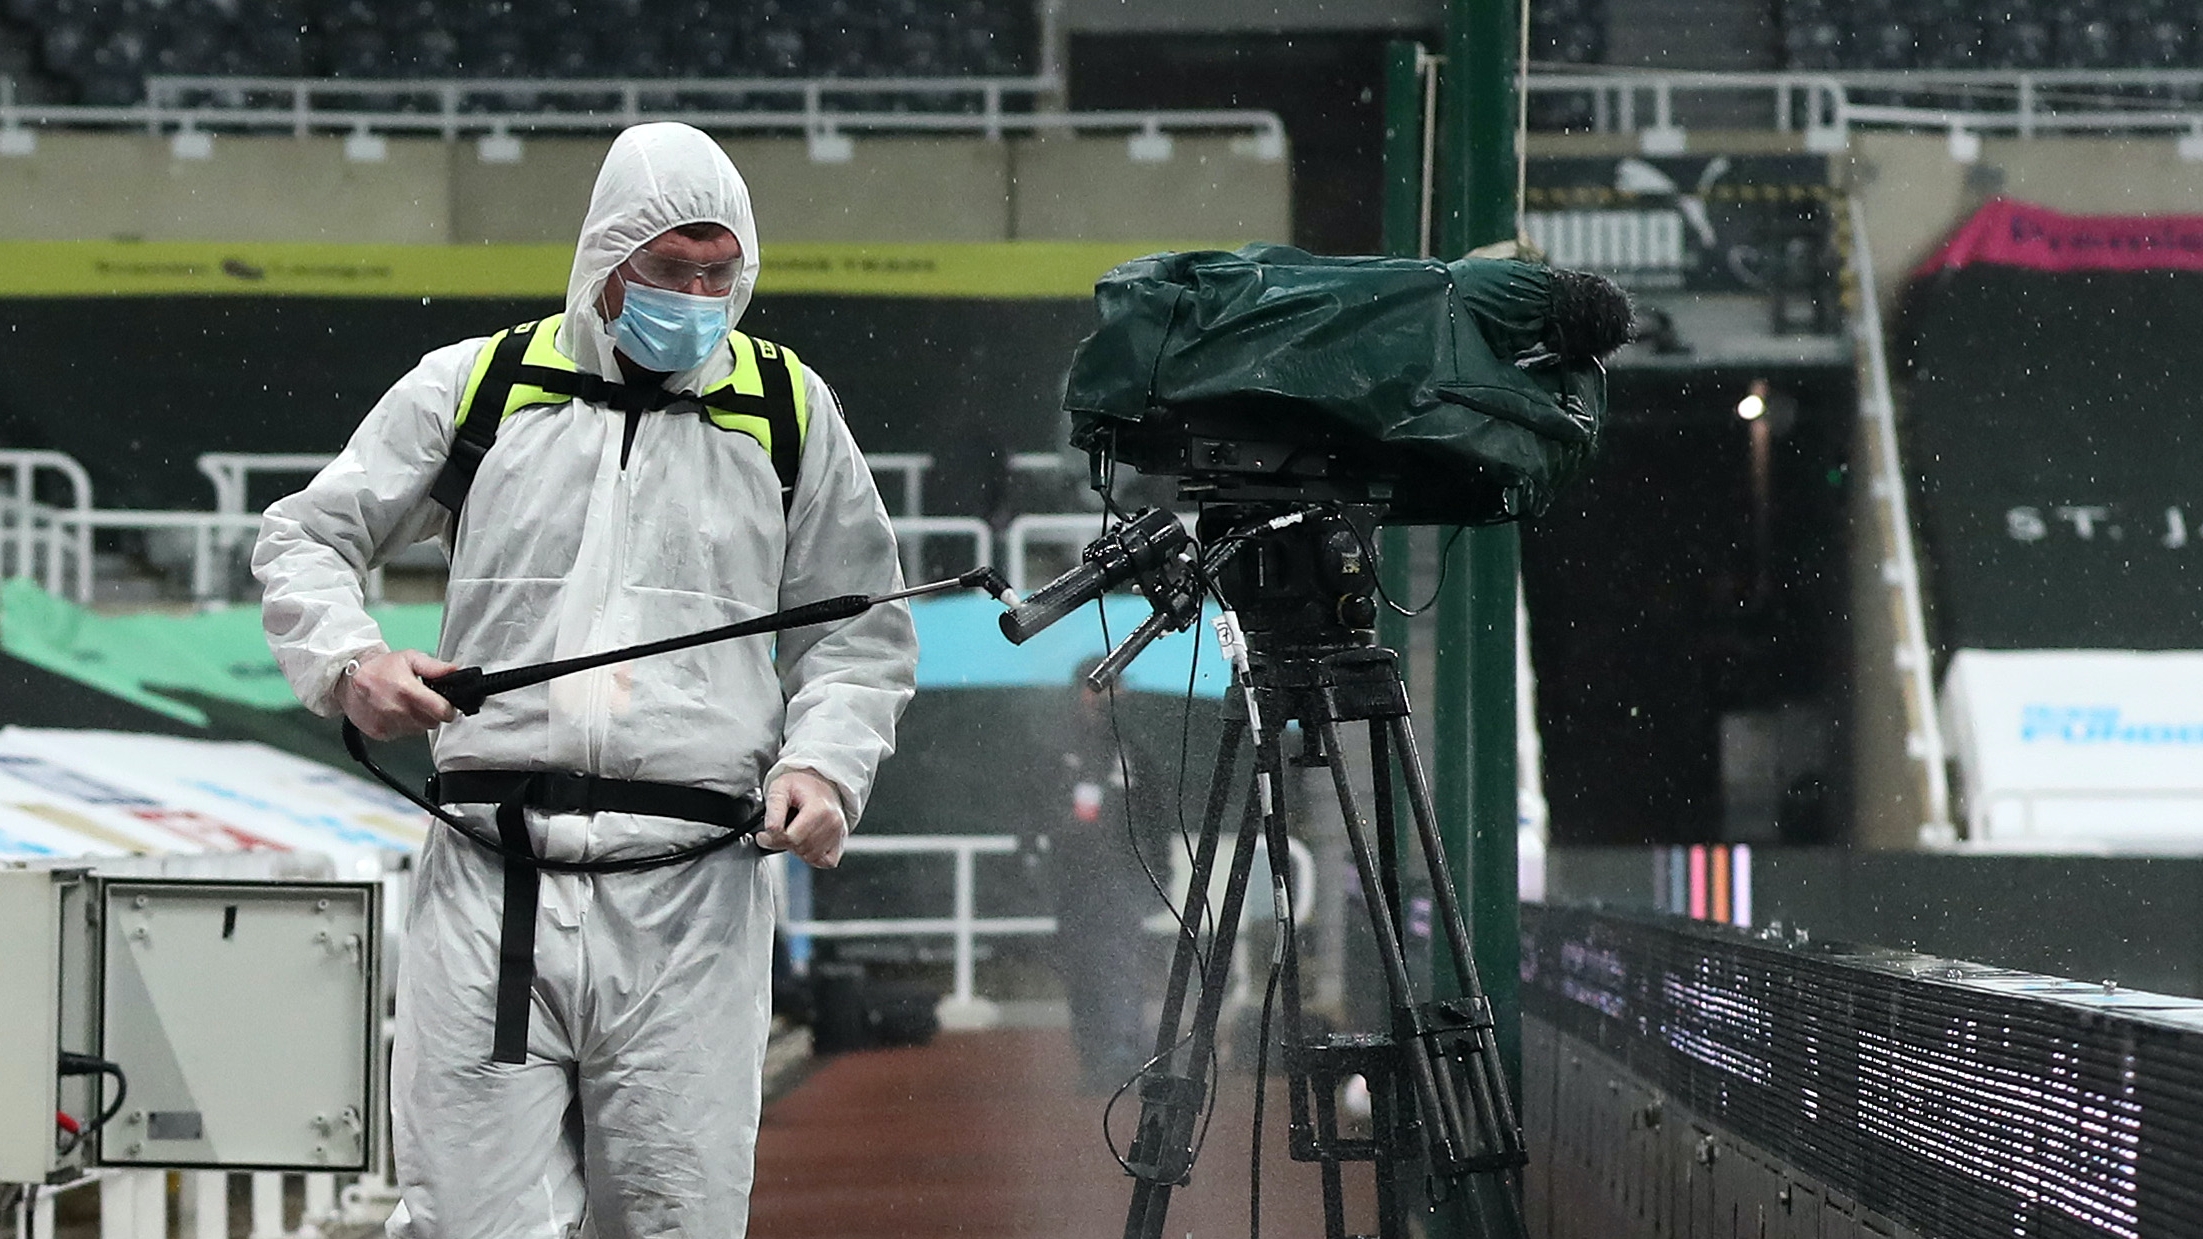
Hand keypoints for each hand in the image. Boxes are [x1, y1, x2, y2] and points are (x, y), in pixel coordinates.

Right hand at [338, 649, 459, 739]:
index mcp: (407, 690)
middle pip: (432, 722)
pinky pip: (402, 735)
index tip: (446, 704)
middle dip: (432, 713)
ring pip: (418, 730)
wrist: (347, 678)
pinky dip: (402, 726)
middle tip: (422, 700)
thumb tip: (454, 671)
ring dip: (417, 720)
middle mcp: (397, 710)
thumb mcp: (409, 658)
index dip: (448, 708)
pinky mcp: (379, 733)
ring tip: (405, 704)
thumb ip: (434, 667)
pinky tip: (394, 712)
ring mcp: (387, 723)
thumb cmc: (379, 667)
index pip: (442, 712)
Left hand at [757, 769, 847, 868]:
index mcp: (819, 809)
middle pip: (799, 848)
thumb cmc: (801, 785)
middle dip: (783, 842)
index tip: (763, 834)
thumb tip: (770, 830)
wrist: (821, 783)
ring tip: (794, 832)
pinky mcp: (840, 843)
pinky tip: (806, 842)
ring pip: (809, 857)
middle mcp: (833, 822)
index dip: (772, 838)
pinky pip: (824, 862)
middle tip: (780, 829)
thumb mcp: (780, 788)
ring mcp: (838, 834)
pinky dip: (812, 857)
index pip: (791, 837)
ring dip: (797, 849)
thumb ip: (773, 809)